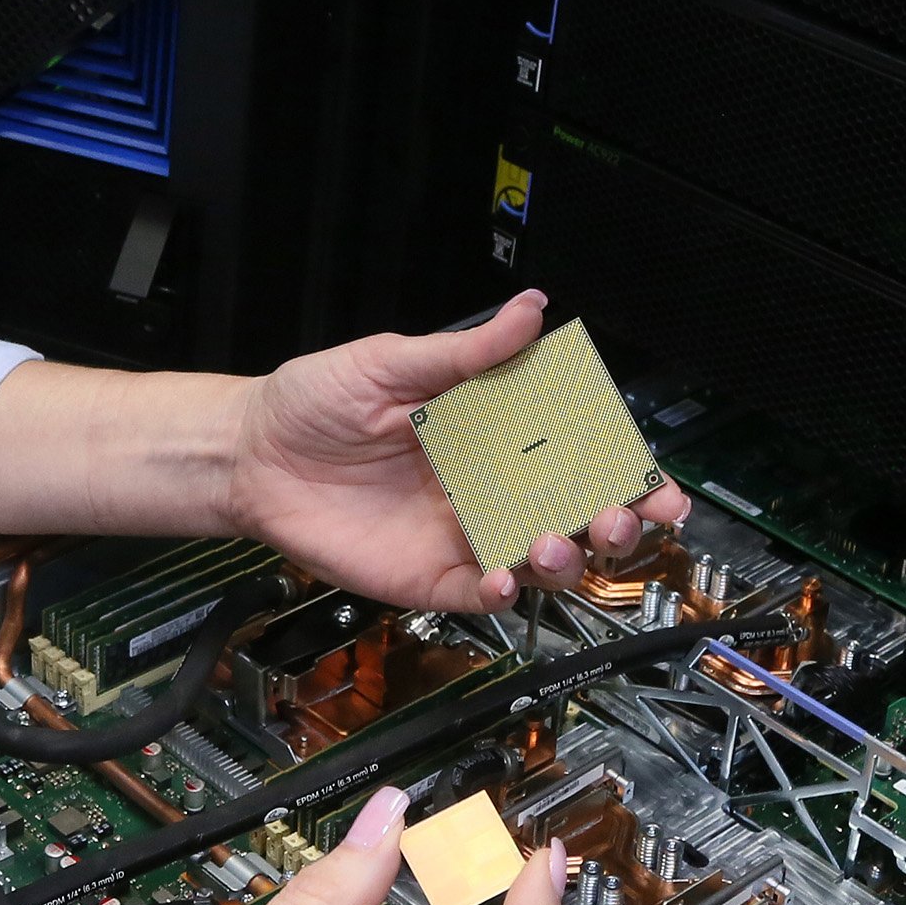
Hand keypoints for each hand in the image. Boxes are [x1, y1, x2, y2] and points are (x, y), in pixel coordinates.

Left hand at [224, 291, 690, 611]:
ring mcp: (462, 533)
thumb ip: (467, 352)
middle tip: (620, 517)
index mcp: (494, 432)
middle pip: (576, 514)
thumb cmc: (314, 403)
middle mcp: (488, 486)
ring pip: (540, 560)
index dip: (626, 470)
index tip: (655, 481)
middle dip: (615, 522)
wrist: (250, 453)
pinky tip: (506, 576)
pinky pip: (481, 593)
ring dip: (565, 557)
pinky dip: (504, 591)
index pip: (579, 453)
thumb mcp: (392, 361)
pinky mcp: (428, 574)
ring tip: (555, 542)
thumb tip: (531, 311)